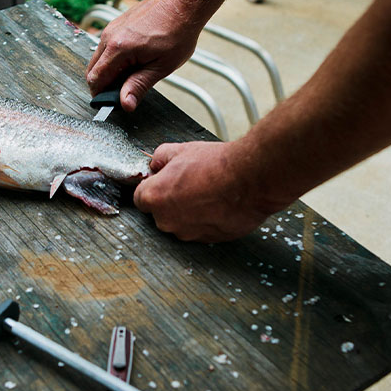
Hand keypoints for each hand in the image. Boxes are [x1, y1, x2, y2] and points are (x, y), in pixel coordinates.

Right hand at [86, 0, 200, 110]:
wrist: (183, 2)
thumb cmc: (177, 32)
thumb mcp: (161, 66)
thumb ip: (139, 86)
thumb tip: (125, 104)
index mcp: (118, 48)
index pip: (96, 79)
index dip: (101, 95)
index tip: (112, 103)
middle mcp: (110, 36)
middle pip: (93, 69)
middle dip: (104, 84)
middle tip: (125, 90)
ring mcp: (112, 28)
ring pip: (99, 58)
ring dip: (110, 71)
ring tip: (134, 73)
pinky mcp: (117, 24)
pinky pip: (107, 47)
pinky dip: (114, 58)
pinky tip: (135, 59)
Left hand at [133, 141, 277, 241]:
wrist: (251, 179)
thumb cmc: (217, 165)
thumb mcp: (180, 150)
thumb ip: (159, 158)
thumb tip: (156, 164)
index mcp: (153, 198)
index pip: (140, 198)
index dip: (153, 186)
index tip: (164, 180)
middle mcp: (166, 221)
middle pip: (160, 212)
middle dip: (171, 199)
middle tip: (190, 182)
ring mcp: (188, 234)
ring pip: (181, 222)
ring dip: (190, 211)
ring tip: (208, 191)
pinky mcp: (208, 240)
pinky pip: (201, 229)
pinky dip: (207, 219)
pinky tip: (219, 202)